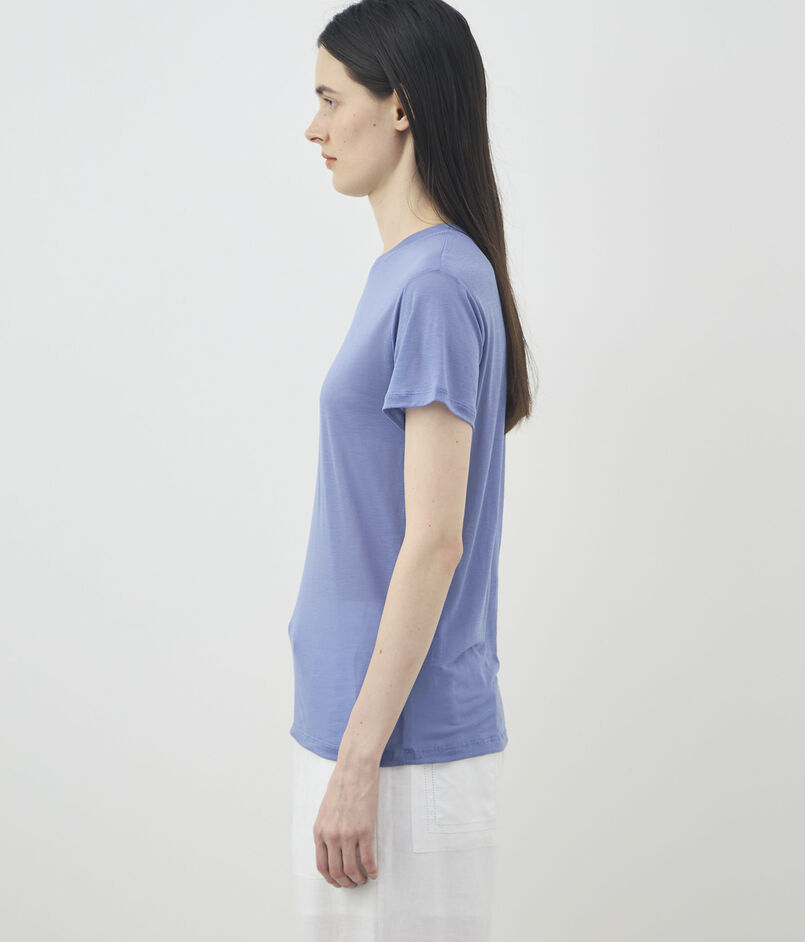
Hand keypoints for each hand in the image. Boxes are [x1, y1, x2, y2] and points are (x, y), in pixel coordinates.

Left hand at [312, 758, 379, 886]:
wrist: (354, 770)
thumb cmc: (341, 786)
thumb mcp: (325, 810)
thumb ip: (326, 829)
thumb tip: (331, 847)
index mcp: (319, 831)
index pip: (322, 865)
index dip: (331, 878)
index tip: (339, 881)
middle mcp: (331, 836)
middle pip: (336, 871)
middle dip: (345, 882)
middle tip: (353, 884)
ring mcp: (347, 834)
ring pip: (351, 869)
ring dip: (358, 879)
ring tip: (364, 879)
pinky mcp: (364, 830)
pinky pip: (367, 859)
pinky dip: (372, 870)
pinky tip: (375, 872)